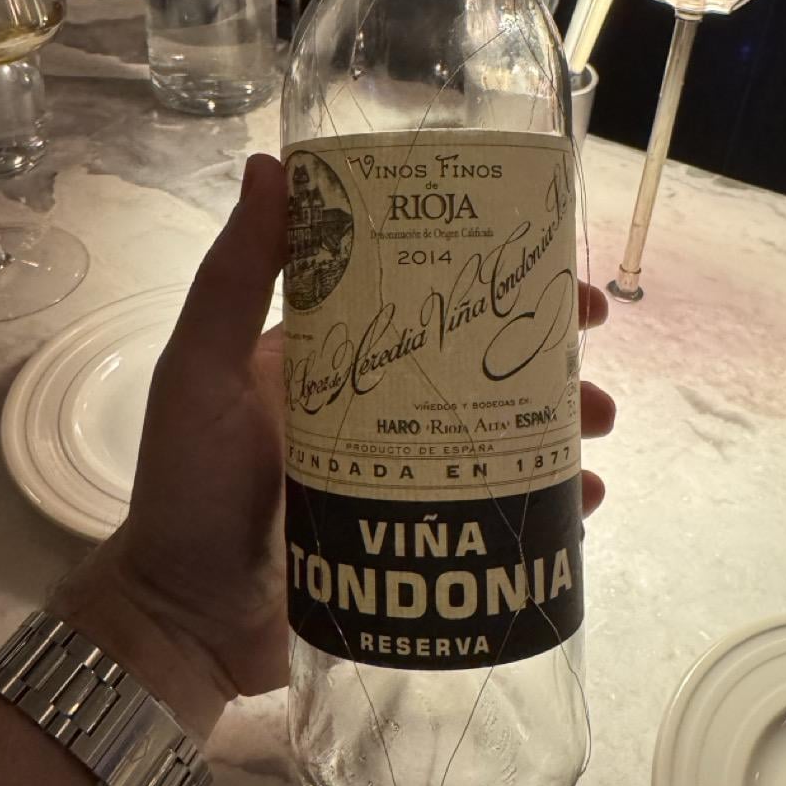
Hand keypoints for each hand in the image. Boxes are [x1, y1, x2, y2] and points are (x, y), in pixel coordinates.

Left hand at [56, 154, 614, 737]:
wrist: (186, 620)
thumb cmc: (190, 486)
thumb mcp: (201, 371)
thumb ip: (235, 277)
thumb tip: (272, 164)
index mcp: (330, 356)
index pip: (421, 298)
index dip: (484, 278)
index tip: (544, 267)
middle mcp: (374, 406)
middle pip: (475, 364)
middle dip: (541, 353)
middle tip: (593, 350)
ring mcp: (401, 475)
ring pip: (497, 433)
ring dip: (556, 424)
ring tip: (600, 429)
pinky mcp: (418, 536)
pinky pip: (494, 508)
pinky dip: (542, 502)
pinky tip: (583, 502)